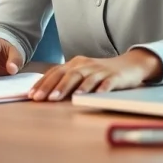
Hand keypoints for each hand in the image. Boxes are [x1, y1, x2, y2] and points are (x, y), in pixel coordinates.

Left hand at [29, 50, 162, 101]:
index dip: (43, 83)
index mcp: (76, 64)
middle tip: (40, 98)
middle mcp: (86, 65)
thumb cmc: (102, 73)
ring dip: (70, 88)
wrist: (130, 65)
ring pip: (84, 78)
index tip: (31, 95)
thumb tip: (45, 92)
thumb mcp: (83, 73)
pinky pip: (106, 83)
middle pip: (67, 75)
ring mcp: (101, 70)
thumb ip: (67, 80)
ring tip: (59, 98)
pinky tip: (93, 95)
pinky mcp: (115, 77)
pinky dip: (99, 89)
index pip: (56, 72)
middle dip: (52, 87)